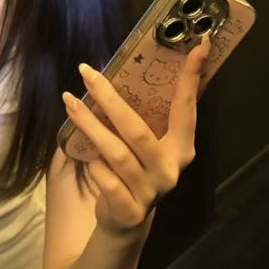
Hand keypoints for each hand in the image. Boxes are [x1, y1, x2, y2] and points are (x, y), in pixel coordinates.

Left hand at [62, 35, 210, 236]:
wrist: (125, 222)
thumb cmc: (132, 171)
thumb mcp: (142, 144)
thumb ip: (138, 116)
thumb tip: (115, 72)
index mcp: (180, 147)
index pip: (186, 108)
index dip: (191, 78)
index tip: (198, 45)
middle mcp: (170, 168)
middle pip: (137, 129)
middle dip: (109, 98)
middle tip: (86, 72)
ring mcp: (151, 191)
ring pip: (117, 153)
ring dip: (89, 125)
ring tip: (69, 101)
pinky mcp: (130, 209)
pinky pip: (106, 180)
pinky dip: (92, 166)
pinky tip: (84, 157)